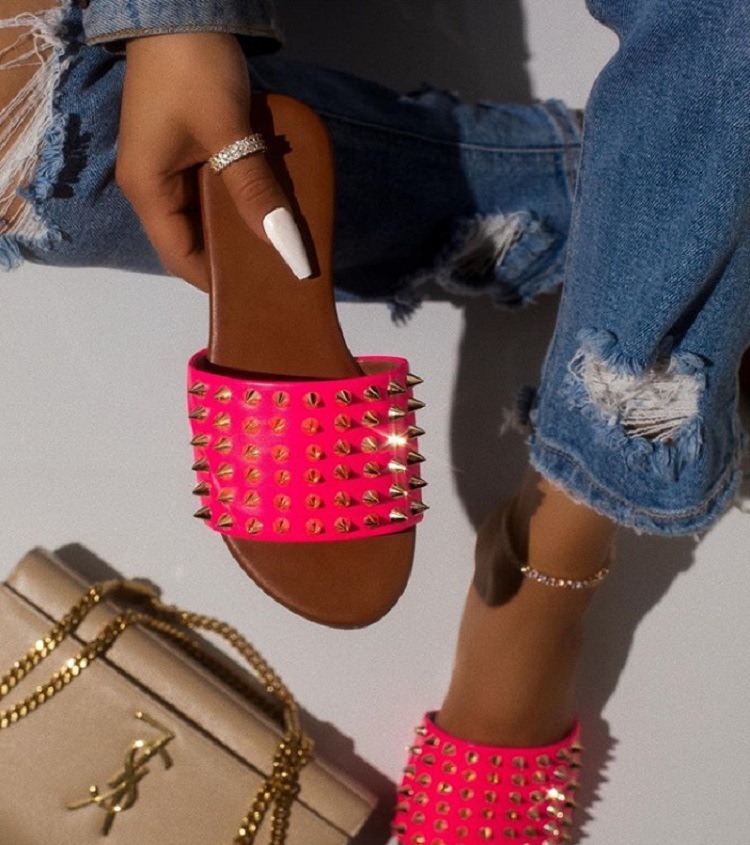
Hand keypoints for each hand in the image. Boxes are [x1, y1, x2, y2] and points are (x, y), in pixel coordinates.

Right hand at [117, 32, 310, 289]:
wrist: (181, 7)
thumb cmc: (193, 69)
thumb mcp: (227, 131)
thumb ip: (254, 189)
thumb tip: (284, 247)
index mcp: (149, 190)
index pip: (181, 257)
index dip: (217, 282)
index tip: (257, 297)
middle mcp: (156, 186)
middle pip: (195, 240)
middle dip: (235, 258)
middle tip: (279, 274)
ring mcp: (173, 167)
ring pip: (209, 216)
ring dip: (242, 228)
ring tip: (281, 246)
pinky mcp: (191, 150)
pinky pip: (218, 189)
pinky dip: (243, 201)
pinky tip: (272, 207)